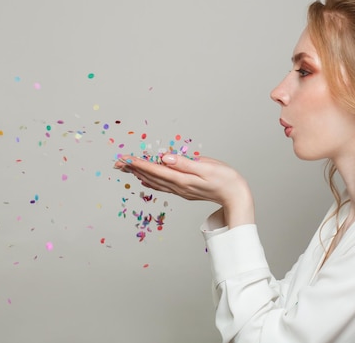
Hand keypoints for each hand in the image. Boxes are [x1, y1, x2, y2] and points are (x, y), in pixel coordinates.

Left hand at [114, 154, 254, 227]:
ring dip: (140, 174)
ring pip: (155, 182)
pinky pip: (162, 186)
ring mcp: (181, 190)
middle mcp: (179, 187)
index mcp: (183, 179)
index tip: (125, 158)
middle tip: (118, 163)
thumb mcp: (207, 167)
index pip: (156, 170)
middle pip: (151, 177)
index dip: (140, 163)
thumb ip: (185, 163)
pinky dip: (151, 181)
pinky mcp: (185, 190)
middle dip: (134, 169)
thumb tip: (164, 158)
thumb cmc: (226, 179)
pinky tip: (146, 179)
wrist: (236, 196)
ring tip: (127, 168)